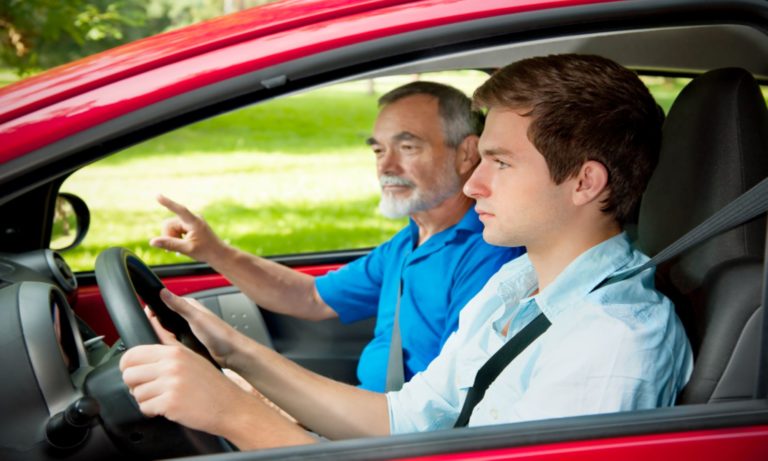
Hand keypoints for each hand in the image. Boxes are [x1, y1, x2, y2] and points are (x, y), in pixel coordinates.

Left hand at [120, 340, 247, 435]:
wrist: (229, 405)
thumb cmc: (212, 383)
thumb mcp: (191, 355)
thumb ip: (168, 338)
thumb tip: (151, 317)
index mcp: (174, 352)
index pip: (132, 355)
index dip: (129, 367)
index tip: (136, 373)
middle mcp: (171, 366)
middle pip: (129, 375)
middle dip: (136, 385)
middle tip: (150, 388)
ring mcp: (170, 385)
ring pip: (136, 394)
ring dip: (146, 399)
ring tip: (162, 398)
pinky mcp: (170, 404)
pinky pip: (144, 408)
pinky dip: (152, 412)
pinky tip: (166, 408)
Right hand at [149, 194, 224, 263]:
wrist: (218, 254)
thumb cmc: (206, 251)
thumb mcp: (187, 249)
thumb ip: (169, 244)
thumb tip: (152, 241)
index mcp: (195, 222)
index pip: (180, 210)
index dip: (168, 203)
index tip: (158, 196)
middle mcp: (192, 218)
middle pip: (169, 224)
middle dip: (169, 236)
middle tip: (175, 249)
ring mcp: (191, 221)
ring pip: (171, 227)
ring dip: (172, 238)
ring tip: (182, 247)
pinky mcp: (189, 225)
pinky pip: (175, 229)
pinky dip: (175, 237)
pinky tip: (183, 244)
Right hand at [153, 289, 245, 367]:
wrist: (232, 353)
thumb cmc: (220, 334)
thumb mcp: (196, 318)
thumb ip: (180, 306)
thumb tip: (164, 292)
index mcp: (191, 306)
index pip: (167, 302)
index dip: (155, 307)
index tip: (146, 313)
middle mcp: (190, 316)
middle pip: (166, 317)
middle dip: (158, 322)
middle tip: (152, 328)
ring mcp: (190, 329)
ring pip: (170, 329)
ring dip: (164, 334)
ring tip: (159, 338)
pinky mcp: (191, 341)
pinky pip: (175, 340)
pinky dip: (170, 342)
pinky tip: (169, 347)